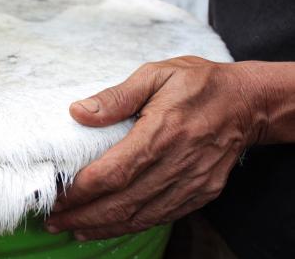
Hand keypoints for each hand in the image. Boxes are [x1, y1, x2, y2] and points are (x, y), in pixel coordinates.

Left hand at [46, 56, 270, 240]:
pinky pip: (161, 217)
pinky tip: (110, 227)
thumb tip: (78, 112)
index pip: (114, 173)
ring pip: (141, 216)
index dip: (82, 191)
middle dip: (84, 216)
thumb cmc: (199, 84)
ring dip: (104, 227)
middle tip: (54, 221)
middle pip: (123, 202)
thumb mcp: (156, 74)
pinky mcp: (201, 192)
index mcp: (162, 133)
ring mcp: (192, 182)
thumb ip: (116, 96)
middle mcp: (177, 164)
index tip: (58, 197)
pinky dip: (132, 226)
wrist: (248, 102)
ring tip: (74, 228)